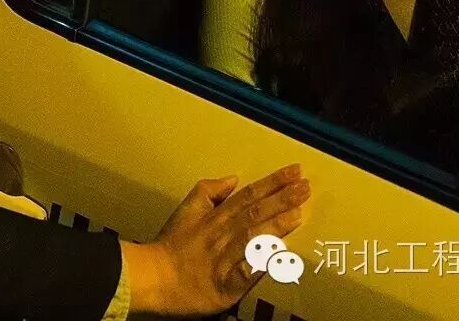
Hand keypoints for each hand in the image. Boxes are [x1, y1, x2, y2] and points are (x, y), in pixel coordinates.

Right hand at [121, 164, 309, 316]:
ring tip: (298, 213)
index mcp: (215, 217)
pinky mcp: (224, 286)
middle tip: (305, 187)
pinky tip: (277, 257)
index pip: (248, 195)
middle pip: (254, 213)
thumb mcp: (187, 210)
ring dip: (275, 225)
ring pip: (252, 239)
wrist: (152, 278)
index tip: (295, 172)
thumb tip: (232, 179)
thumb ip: (208, 192)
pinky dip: (259, 265)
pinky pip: (244, 274)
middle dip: (281, 199)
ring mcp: (223, 260)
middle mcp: (221, 234)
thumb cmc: (172, 245)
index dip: (273, 183)